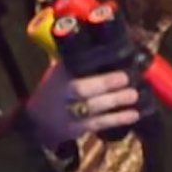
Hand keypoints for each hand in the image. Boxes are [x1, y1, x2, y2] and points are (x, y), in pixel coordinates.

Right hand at [22, 64, 139, 152]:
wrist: (37, 122)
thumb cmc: (57, 90)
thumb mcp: (61, 73)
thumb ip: (79, 61)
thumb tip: (105, 42)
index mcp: (59, 75)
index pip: (72, 64)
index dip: (90, 60)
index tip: (112, 54)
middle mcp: (63, 92)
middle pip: (79, 88)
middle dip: (103, 83)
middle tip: (126, 78)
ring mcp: (68, 112)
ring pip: (91, 107)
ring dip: (114, 101)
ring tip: (134, 95)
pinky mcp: (76, 129)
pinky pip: (97, 124)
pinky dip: (117, 119)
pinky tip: (134, 114)